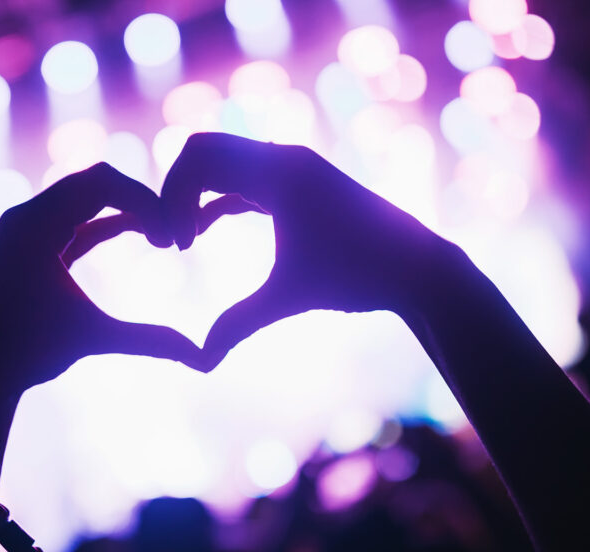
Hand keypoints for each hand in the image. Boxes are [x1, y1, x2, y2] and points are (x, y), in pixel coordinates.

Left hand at [0, 162, 201, 411]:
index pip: (101, 181)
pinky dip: (109, 223)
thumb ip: (150, 341)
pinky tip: (142, 234)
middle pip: (94, 180)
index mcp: (35, 224)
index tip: (173, 234)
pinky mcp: (31, 245)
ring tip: (164, 232)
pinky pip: (77, 219)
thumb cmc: (29, 356)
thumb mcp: (94, 338)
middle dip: (139, 199)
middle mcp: (27, 216)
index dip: (145, 199)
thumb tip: (206, 359)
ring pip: (86, 197)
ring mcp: (26, 229)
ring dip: (126, 208)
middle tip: (174, 227)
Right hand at [161, 132, 452, 367]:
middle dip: (177, 192)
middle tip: (171, 241)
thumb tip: (201, 362)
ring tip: (184, 243)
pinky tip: (202, 234)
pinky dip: (217, 201)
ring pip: (223, 164)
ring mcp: (294, 168)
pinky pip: (243, 180)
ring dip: (196, 196)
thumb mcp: (291, 298)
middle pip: (203, 151)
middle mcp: (284, 158)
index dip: (171, 197)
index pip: (197, 156)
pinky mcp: (300, 185)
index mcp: (278, 172)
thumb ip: (240, 323)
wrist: (417, 268)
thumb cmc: (357, 277)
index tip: (176, 248)